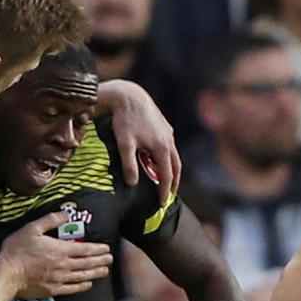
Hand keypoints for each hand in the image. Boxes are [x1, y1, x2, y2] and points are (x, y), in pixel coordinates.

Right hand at [0, 211, 111, 299]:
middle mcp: (63, 265)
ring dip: (95, 273)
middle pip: (86, 263)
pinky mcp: (53, 290)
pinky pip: (72, 288)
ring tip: (105, 271)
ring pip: (82, 276)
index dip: (97, 249)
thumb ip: (50, 221)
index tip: (106, 249)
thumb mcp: (32, 229)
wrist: (7, 274)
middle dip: (100, 260)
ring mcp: (59, 279)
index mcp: (60, 250)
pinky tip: (88, 284)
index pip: (84, 249)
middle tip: (110, 259)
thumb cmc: (17, 251)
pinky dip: (82, 286)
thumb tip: (65, 214)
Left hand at [100, 79, 180, 205]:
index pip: (167, 176)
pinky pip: (170, 146)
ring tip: (167, 180)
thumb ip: (129, 165)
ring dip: (172, 170)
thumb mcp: (124, 144)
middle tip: (169, 196)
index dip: (165, 192)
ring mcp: (168, 132)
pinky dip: (168, 158)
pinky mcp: (164, 126)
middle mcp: (169, 140)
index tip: (162, 204)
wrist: (129, 95)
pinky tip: (159, 160)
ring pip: (174, 156)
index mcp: (162, 147)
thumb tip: (133, 184)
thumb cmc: (125, 120)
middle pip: (176, 167)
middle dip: (174, 183)